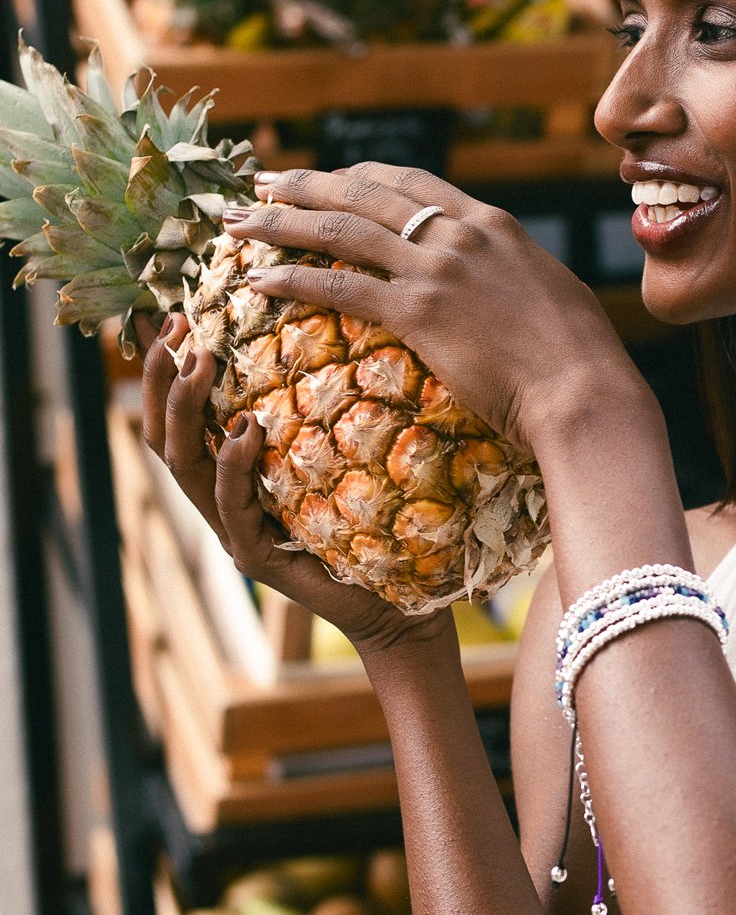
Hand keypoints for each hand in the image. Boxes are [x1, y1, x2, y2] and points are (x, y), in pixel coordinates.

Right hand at [138, 312, 450, 655]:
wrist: (398, 604)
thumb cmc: (372, 524)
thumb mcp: (338, 457)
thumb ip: (316, 415)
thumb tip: (322, 341)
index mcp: (232, 474)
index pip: (180, 413)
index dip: (161, 367)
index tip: (158, 311)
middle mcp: (222, 499)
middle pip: (164, 432)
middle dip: (160, 377)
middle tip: (172, 325)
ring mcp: (234, 530)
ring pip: (184, 464)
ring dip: (187, 408)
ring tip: (197, 360)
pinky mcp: (258, 558)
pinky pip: (232, 507)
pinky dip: (233, 464)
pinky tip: (243, 429)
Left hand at [224, 162, 643, 455]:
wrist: (585, 391)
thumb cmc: (581, 357)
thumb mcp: (550, 293)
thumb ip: (514, 275)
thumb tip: (503, 284)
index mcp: (493, 224)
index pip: (412, 181)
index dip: (359, 175)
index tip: (329, 178)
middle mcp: (460, 234)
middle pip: (364, 193)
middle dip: (305, 185)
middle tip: (262, 181)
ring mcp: (437, 270)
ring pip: (340, 231)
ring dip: (281, 223)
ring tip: (239, 223)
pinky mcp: (419, 313)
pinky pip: (339, 288)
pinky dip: (292, 280)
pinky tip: (257, 281)